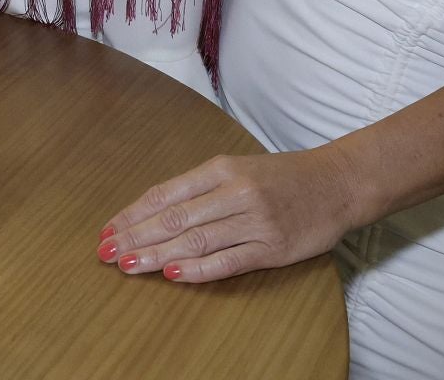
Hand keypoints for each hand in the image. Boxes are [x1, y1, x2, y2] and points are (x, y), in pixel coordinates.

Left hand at [98, 147, 359, 282]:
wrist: (337, 182)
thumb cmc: (281, 177)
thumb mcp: (238, 169)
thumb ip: (200, 189)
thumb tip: (152, 213)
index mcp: (221, 168)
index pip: (165, 193)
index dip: (133, 214)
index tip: (106, 231)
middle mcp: (234, 191)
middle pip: (175, 217)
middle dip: (136, 236)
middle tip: (105, 252)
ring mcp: (254, 219)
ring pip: (197, 239)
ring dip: (158, 254)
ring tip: (129, 265)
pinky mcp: (273, 246)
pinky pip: (230, 260)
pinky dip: (200, 269)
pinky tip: (175, 275)